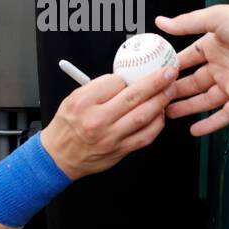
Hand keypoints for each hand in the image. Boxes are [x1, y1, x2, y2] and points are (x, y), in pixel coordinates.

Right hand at [41, 67, 176, 179]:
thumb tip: (126, 79)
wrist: (59, 157)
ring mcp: (110, 137)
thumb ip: (99, 89)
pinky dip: (157, 123)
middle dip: (156, 82)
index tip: (131, 76)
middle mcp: (97, 120)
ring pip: (143, 116)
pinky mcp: (120, 150)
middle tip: (169, 72)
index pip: (113, 82)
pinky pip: (145, 136)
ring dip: (161, 101)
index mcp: (83, 103)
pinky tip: (160, 114)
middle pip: (133, 96)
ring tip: (170, 90)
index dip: (126, 77)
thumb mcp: (73, 99)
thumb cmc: (67, 127)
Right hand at [156, 8, 228, 135]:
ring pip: (203, 100)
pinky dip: (210, 124)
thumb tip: (160, 21)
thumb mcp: (216, 19)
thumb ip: (187, 23)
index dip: (169, 67)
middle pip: (192, 82)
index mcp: (213, 46)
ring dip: (186, 108)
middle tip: (153, 99)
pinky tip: (193, 131)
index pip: (186, 59)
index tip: (151, 75)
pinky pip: (224, 115)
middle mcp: (221, 66)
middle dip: (173, 91)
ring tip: (166, 114)